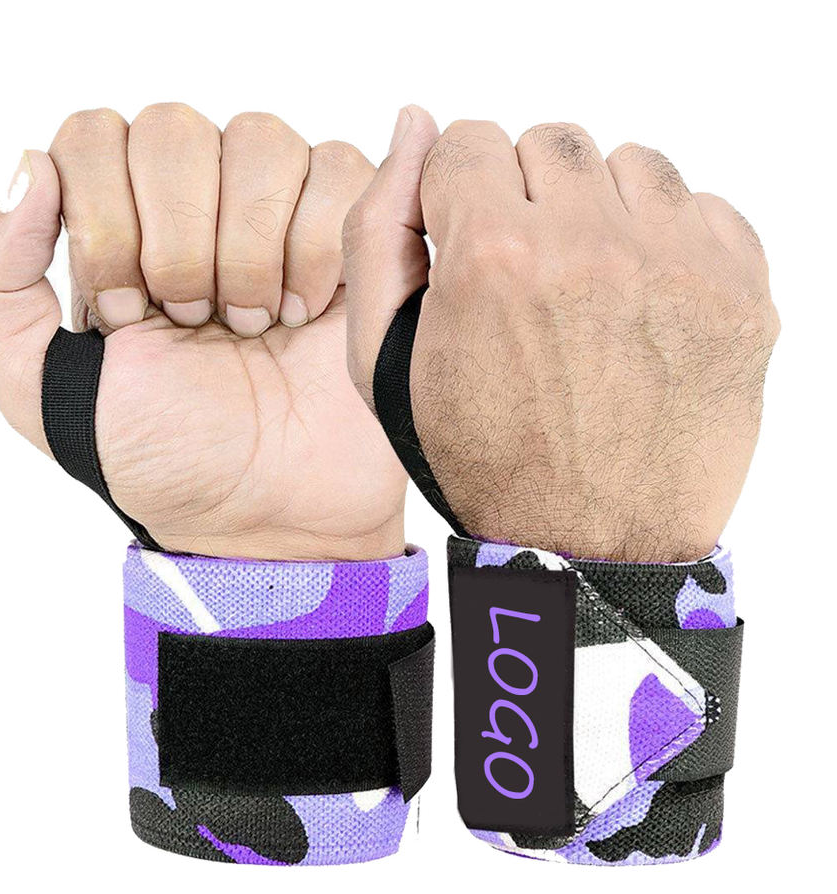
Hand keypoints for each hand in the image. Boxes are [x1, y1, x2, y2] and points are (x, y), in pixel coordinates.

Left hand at [0, 105, 405, 559]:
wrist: (273, 510)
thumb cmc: (167, 457)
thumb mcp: (38, 387)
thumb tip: (30, 166)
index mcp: (116, 228)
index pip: (92, 138)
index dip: (107, 225)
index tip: (128, 321)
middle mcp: (194, 204)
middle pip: (172, 128)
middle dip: (179, 242)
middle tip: (196, 324)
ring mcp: (275, 211)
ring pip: (259, 139)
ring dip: (251, 249)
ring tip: (258, 324)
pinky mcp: (350, 230)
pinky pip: (337, 170)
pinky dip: (317, 247)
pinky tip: (309, 313)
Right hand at [345, 111, 778, 560]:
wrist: (589, 545)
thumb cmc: (482, 459)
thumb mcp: (385, 361)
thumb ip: (379, 231)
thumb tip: (412, 123)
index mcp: (492, 258)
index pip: (466, 140)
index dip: (457, 197)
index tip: (468, 244)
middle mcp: (590, 247)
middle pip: (548, 144)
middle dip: (525, 198)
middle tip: (526, 275)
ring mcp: (677, 267)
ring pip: (629, 165)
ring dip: (598, 213)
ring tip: (585, 291)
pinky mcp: (741, 293)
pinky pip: (701, 209)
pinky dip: (665, 244)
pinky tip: (639, 310)